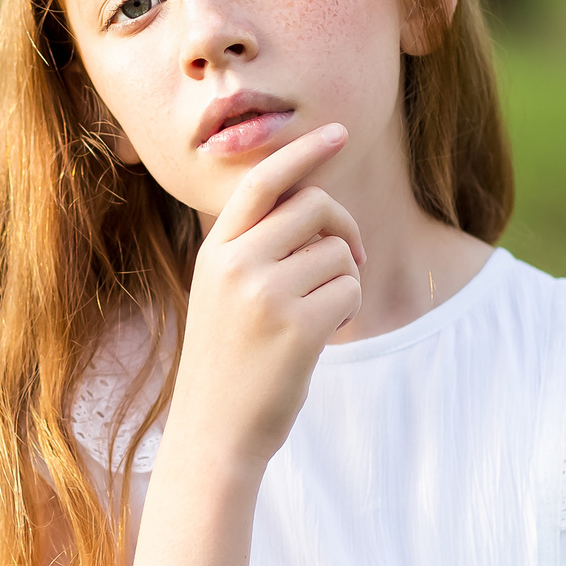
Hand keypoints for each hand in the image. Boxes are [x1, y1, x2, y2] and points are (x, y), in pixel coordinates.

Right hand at [173, 124, 362, 468]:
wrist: (214, 434)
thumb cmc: (226, 365)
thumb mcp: (222, 295)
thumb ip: (254, 248)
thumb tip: (314, 202)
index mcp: (215, 252)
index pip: (263, 182)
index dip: (303, 151)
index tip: (339, 132)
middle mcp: (236, 264)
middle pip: (313, 207)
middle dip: (342, 226)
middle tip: (350, 255)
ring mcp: (266, 294)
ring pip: (337, 252)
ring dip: (344, 279)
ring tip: (319, 315)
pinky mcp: (298, 327)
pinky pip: (350, 290)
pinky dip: (348, 310)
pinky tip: (325, 337)